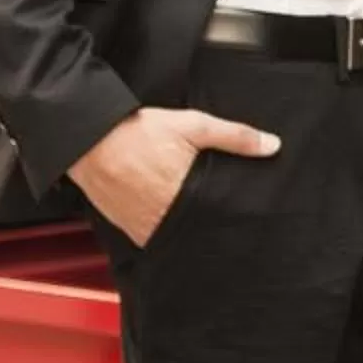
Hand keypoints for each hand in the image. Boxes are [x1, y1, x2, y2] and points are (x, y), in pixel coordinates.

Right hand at [68, 106, 279, 248]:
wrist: (90, 142)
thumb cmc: (139, 132)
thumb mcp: (192, 125)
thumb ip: (234, 137)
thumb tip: (272, 146)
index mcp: (185, 196)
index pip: (221, 219)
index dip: (234, 220)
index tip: (246, 218)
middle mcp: (164, 219)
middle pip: (201, 231)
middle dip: (214, 226)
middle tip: (224, 218)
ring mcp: (144, 228)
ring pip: (178, 237)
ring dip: (190, 230)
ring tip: (200, 219)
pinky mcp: (129, 229)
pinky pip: (154, 237)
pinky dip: (165, 230)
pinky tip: (172, 218)